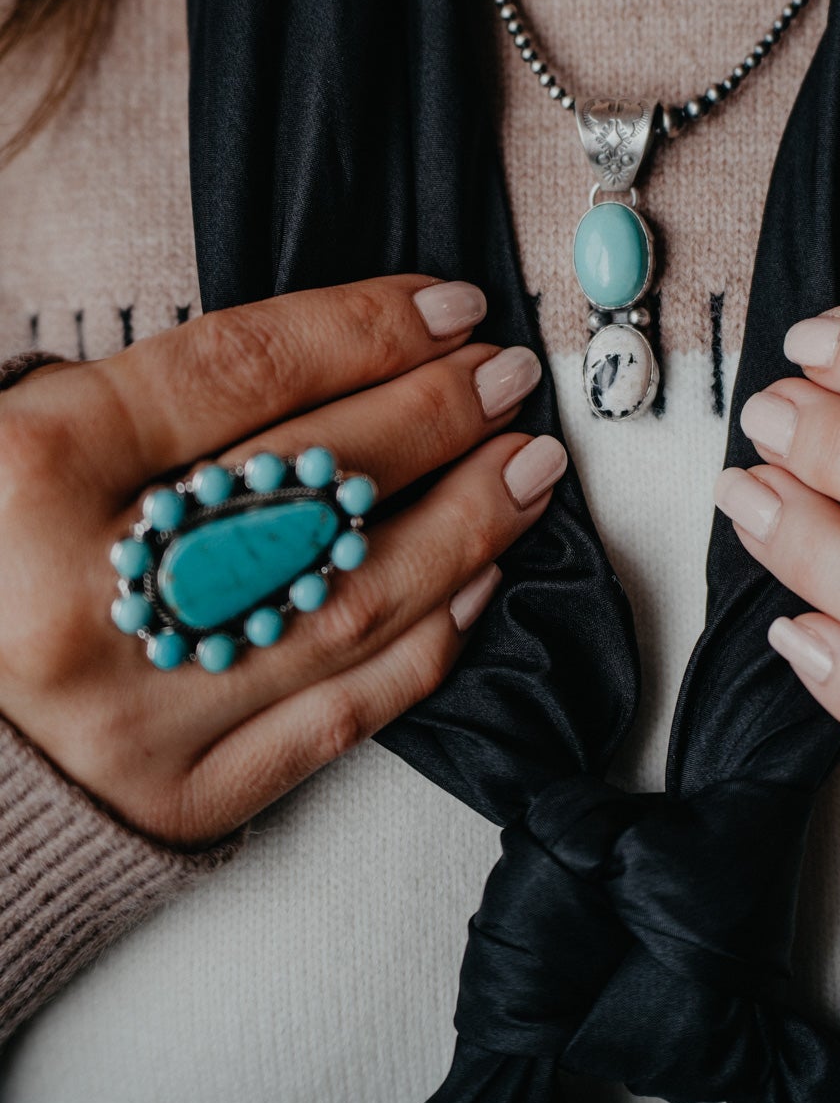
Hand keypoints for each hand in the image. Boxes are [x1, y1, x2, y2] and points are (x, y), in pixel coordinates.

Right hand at [0, 277, 564, 846]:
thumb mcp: (28, 439)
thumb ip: (161, 401)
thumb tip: (355, 361)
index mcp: (35, 470)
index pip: (245, 372)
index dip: (367, 329)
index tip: (453, 307)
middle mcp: (91, 591)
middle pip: (315, 483)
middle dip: (437, 416)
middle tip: (505, 378)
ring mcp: (141, 705)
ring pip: (354, 600)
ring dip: (466, 525)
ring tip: (526, 469)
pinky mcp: (180, 795)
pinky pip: (341, 711)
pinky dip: (425, 641)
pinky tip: (477, 580)